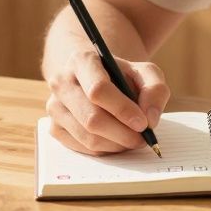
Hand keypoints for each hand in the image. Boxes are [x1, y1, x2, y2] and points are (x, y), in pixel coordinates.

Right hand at [45, 49, 170, 154]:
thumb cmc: (122, 76)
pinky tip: (117, 141)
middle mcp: (62, 82)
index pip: (98, 89)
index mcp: (82, 61)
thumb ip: (155, 89)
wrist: (96, 79)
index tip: (143, 123)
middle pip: (91, 118)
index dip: (122, 110)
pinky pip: (82, 148)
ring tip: (133, 139)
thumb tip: (150, 119)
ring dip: (116, 144)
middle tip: (142, 138)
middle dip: (122, 133)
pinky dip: (105, 150)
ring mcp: (54, 106)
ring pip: (87, 137)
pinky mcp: (54, 128)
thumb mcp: (145, 73)